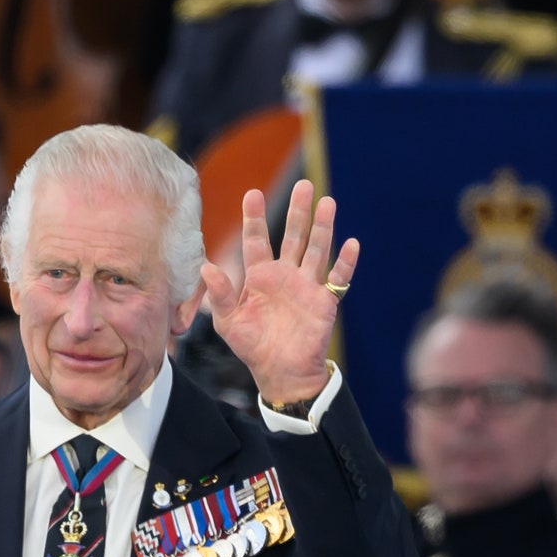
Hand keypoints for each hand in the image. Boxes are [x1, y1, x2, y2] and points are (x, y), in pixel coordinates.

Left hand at [200, 179, 358, 404]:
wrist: (280, 372)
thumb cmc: (252, 347)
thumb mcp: (228, 322)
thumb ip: (219, 294)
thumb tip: (206, 266)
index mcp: (259, 276)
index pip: (256, 240)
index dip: (254, 217)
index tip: (252, 193)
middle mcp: (284, 275)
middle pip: (293, 236)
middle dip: (298, 211)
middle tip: (303, 185)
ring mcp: (306, 285)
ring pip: (317, 249)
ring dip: (323, 227)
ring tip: (327, 202)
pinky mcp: (324, 300)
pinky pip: (337, 277)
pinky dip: (345, 262)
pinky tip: (351, 244)